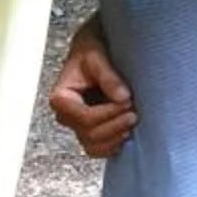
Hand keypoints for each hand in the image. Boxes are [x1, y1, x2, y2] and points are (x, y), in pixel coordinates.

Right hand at [48, 25, 135, 159]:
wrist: (94, 48)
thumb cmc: (91, 49)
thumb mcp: (96, 55)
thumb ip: (108, 76)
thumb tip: (122, 97)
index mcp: (61, 98)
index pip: (85, 117)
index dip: (108, 113)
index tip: (127, 101)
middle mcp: (66, 115)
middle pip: (90, 134)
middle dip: (115, 125)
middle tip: (134, 112)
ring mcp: (78, 125)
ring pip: (94, 147)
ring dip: (115, 137)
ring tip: (132, 121)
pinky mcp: (90, 130)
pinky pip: (100, 149)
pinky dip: (115, 144)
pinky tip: (127, 130)